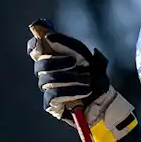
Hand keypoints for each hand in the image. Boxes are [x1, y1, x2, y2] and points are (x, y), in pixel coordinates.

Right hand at [27, 24, 134, 141]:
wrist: (105, 98)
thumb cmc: (95, 76)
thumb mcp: (85, 55)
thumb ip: (68, 43)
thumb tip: (48, 36)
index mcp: (52, 59)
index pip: (34, 49)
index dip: (35, 44)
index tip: (43, 40)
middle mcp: (47, 73)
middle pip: (40, 65)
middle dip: (58, 62)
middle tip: (75, 62)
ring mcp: (48, 90)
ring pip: (47, 80)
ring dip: (70, 78)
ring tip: (87, 80)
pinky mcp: (51, 105)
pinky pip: (52, 96)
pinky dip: (70, 91)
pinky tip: (84, 91)